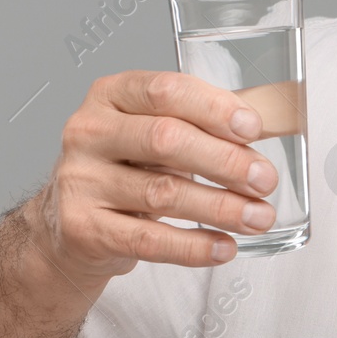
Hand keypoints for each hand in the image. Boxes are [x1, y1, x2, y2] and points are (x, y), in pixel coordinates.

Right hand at [29, 70, 278, 279]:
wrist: (70, 224)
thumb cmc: (127, 167)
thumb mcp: (154, 131)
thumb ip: (202, 124)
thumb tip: (264, 130)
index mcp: (111, 94)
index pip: (166, 90)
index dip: (214, 108)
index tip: (253, 129)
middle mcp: (88, 132)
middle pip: (165, 140)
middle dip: (225, 161)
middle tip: (265, 180)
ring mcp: (80, 181)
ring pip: (162, 193)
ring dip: (221, 207)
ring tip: (259, 217)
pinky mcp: (82, 228)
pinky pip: (148, 239)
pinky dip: (194, 246)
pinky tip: (224, 247)